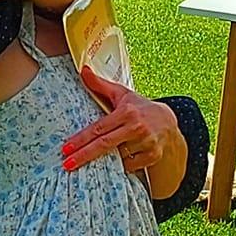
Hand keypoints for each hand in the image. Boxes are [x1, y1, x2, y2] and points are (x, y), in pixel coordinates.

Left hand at [62, 71, 182, 181]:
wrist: (169, 121)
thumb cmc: (139, 107)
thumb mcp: (121, 94)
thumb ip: (100, 84)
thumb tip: (83, 70)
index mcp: (127, 112)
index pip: (99, 128)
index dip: (81, 139)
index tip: (66, 148)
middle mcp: (137, 127)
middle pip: (105, 145)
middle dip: (84, 156)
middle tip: (67, 164)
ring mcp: (147, 143)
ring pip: (118, 157)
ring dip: (106, 159)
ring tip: (100, 157)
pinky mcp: (153, 156)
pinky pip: (130, 166)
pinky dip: (123, 163)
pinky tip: (122, 155)